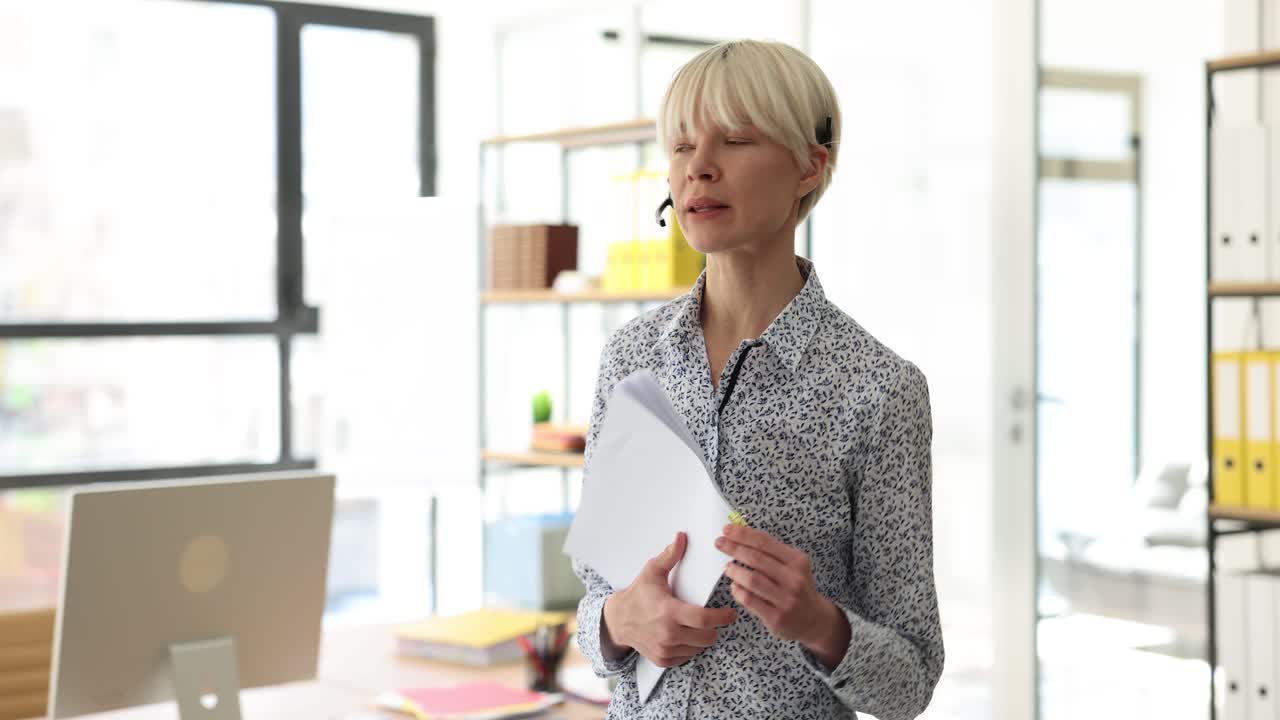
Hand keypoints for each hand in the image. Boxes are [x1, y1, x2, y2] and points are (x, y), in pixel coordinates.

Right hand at [603, 531, 738, 667]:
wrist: (618, 620)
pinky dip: (690, 648)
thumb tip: (682, 537)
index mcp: (668, 612)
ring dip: (702, 638)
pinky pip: (687, 657)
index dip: (722, 617)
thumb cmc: (638, 594)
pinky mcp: (662, 660)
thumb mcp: (652, 571)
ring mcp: (665, 650)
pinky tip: (684, 635)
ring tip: (696, 625)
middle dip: (714, 627)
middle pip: (707, 637)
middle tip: (713, 618)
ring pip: (699, 648)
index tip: (731, 613)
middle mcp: (668, 634)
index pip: (704, 619)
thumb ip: (670, 555)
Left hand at [716, 524, 842, 650]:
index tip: (727, 529)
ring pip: (752, 580)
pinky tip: (735, 586)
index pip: (765, 542)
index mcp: (798, 561)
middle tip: (719, 543)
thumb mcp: (793, 566)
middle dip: (734, 548)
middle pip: (756, 559)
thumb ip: (771, 553)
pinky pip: (750, 600)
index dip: (743, 534)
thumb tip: (740, 536)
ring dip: (735, 571)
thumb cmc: (797, 588)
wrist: (814, 620)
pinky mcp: (776, 617)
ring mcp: (786, 599)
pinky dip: (738, 591)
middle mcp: (794, 579)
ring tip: (728, 567)